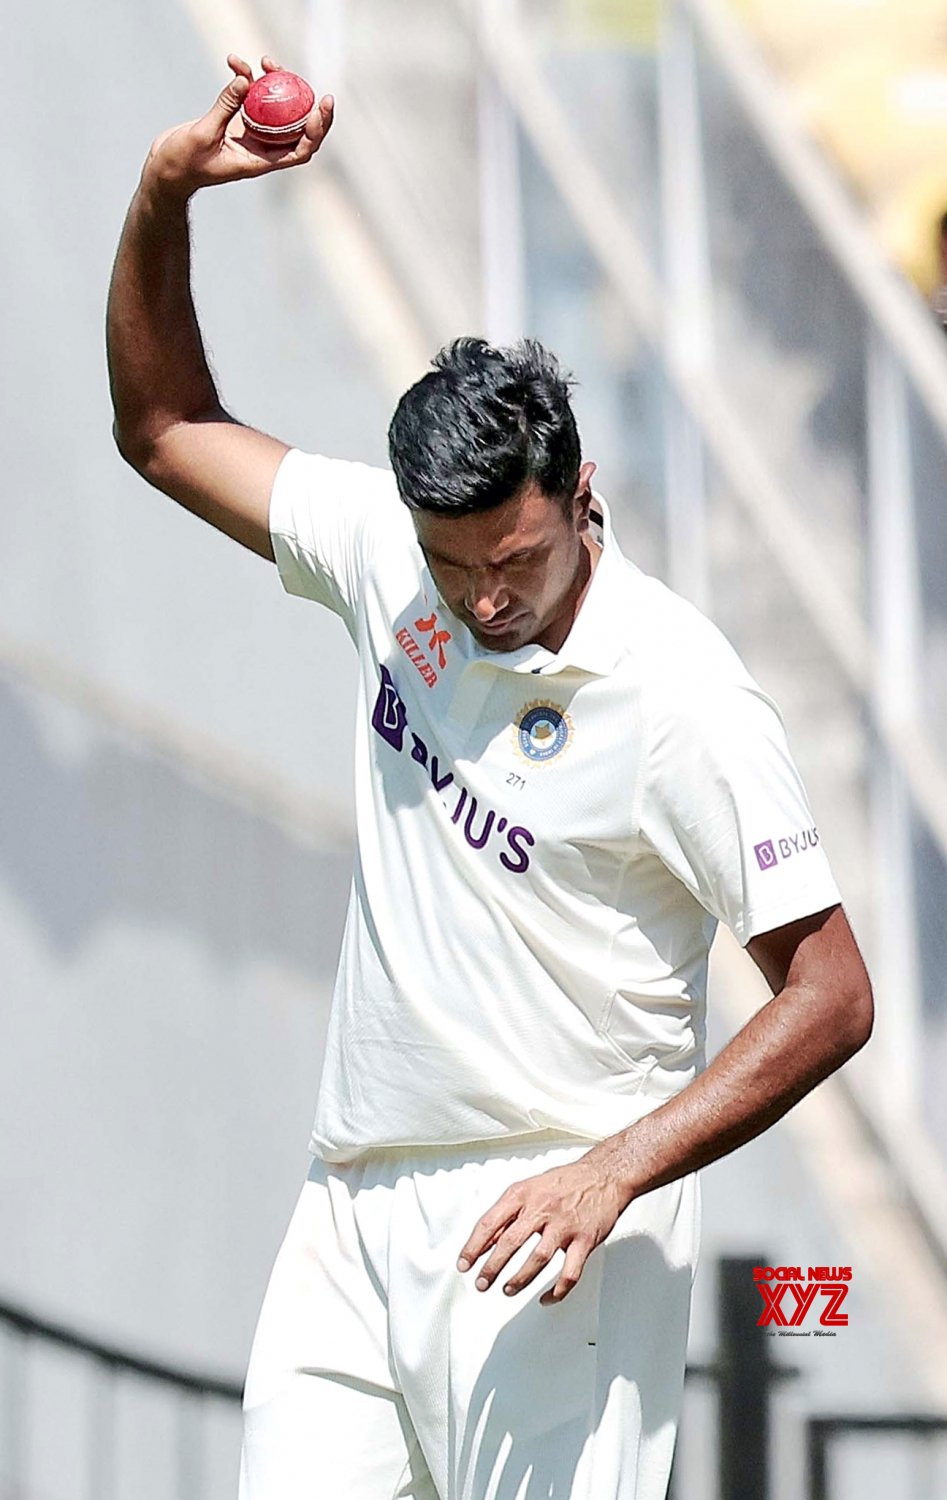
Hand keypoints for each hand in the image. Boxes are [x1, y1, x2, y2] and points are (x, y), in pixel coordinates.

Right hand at [143, 54, 334, 199]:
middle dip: (306, 105)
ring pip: (273, 109)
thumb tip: (246, 80)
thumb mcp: (203, 134)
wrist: (165, 169)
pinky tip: (234, 62)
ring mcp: (249, 135)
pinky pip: (248, 98)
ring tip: (264, 60)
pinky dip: (245, 79)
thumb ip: (225, 107)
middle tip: (309, 82)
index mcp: (260, 162)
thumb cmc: (182, 163)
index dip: (316, 131)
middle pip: (295, 129)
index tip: (320, 108)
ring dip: (273, 84)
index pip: (300, 151)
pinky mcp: (235, 122)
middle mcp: (260, 149)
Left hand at [456, 1153, 628, 1304]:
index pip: (490, 1222)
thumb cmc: (565, 1182)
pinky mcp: (585, 1240)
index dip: (474, 1246)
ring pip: (538, 1258)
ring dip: (519, 1279)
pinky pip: (570, 1272)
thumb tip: (484, 1241)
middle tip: (481, 1284)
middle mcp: (543, 1208)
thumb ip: (507, 1214)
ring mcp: (564, 1225)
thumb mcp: (529, 1188)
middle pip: (510, 1242)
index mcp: (524, 1194)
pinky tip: (547, 1298)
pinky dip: (557, 1291)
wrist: (604, 1175)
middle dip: (492, 1267)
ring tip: (507, 1290)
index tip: (464, 1264)